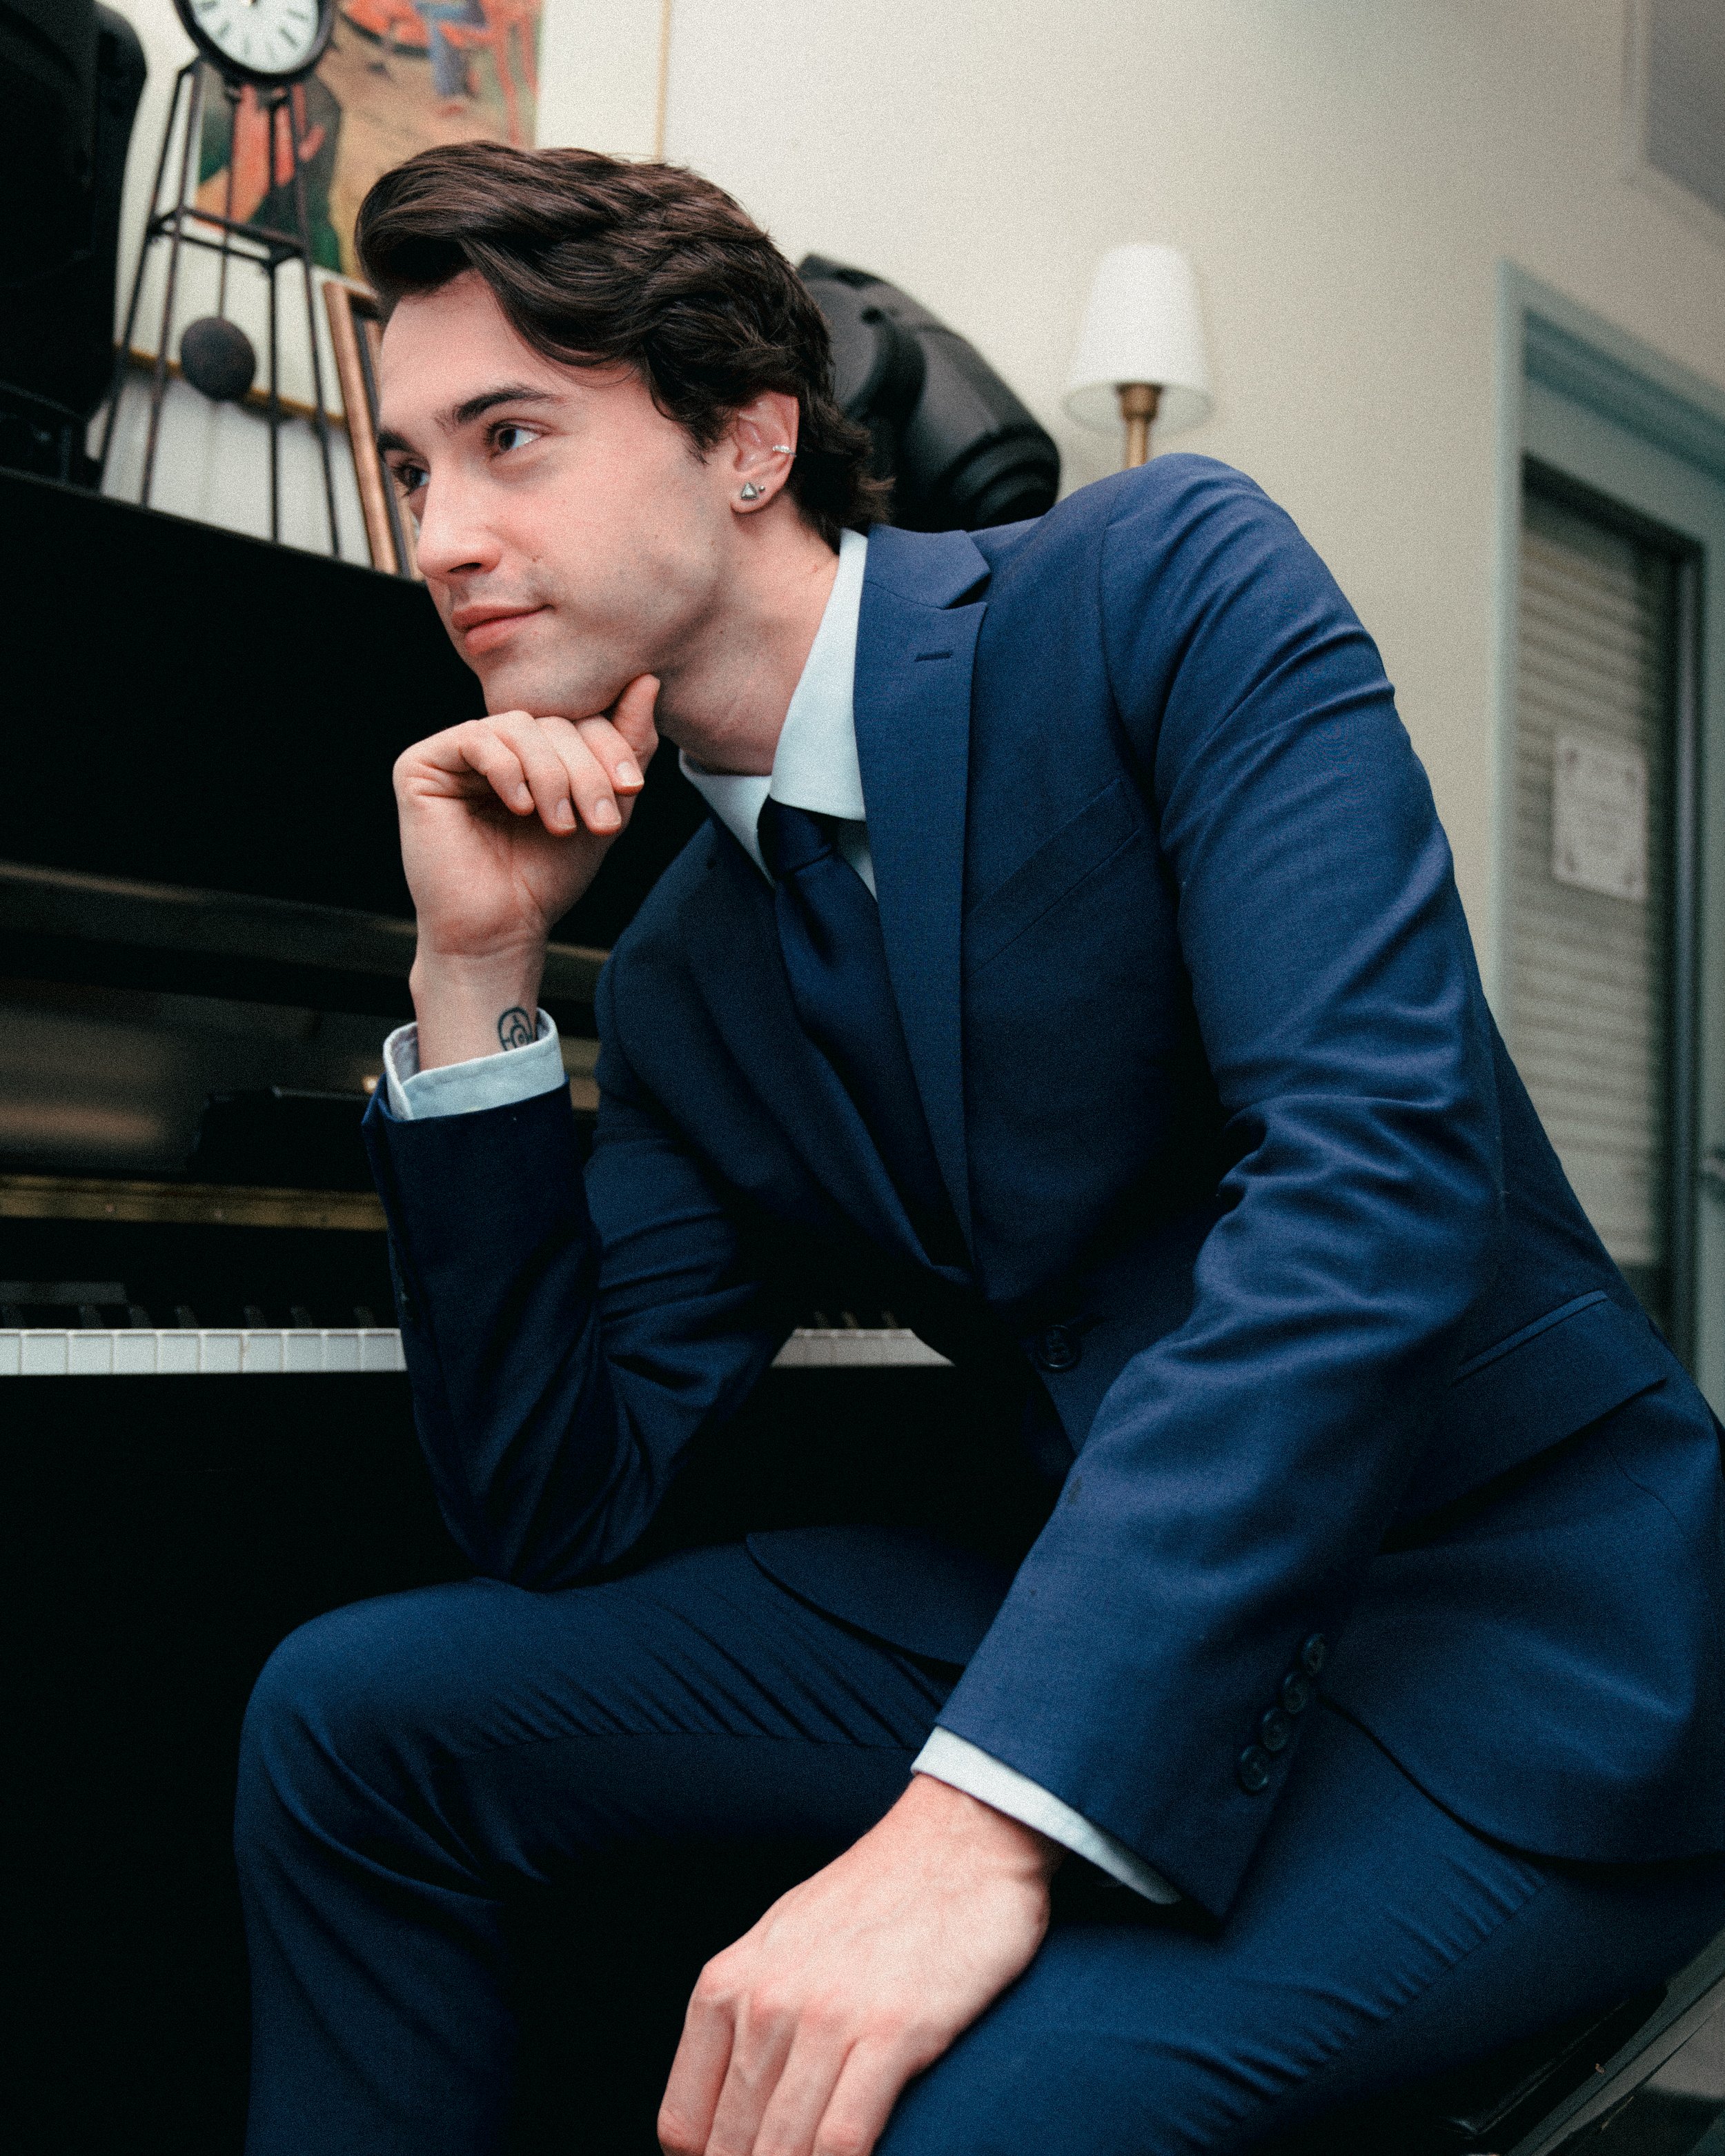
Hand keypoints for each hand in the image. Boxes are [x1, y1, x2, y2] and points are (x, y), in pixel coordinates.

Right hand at [394, 677, 657, 1066]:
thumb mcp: (603, 808)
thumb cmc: (547, 877)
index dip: (610, 745)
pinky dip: (508, 771)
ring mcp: (456, 751)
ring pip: (520, 727)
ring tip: (561, 824)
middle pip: (552, 721)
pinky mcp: (422, 765)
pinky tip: (520, 809)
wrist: (501, 929)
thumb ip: (626, 747)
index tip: (633, 788)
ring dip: (552, 775)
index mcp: (532, 750)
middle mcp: (493, 743)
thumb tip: (646, 681)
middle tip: (600, 819)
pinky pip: (476, 739)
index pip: (577, 719)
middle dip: (585, 768)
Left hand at [658, 1776, 1059, 2155]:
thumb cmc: (877, 1898)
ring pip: (783, 2153)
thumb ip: (748, 2021)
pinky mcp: (892, 2030)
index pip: (684, 2127)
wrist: (959, 1836)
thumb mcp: (782, 1945)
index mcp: (726, 1985)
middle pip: (733, 2151)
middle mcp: (763, 2002)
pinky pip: (845, 2140)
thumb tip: (729, 2115)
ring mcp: (826, 2017)